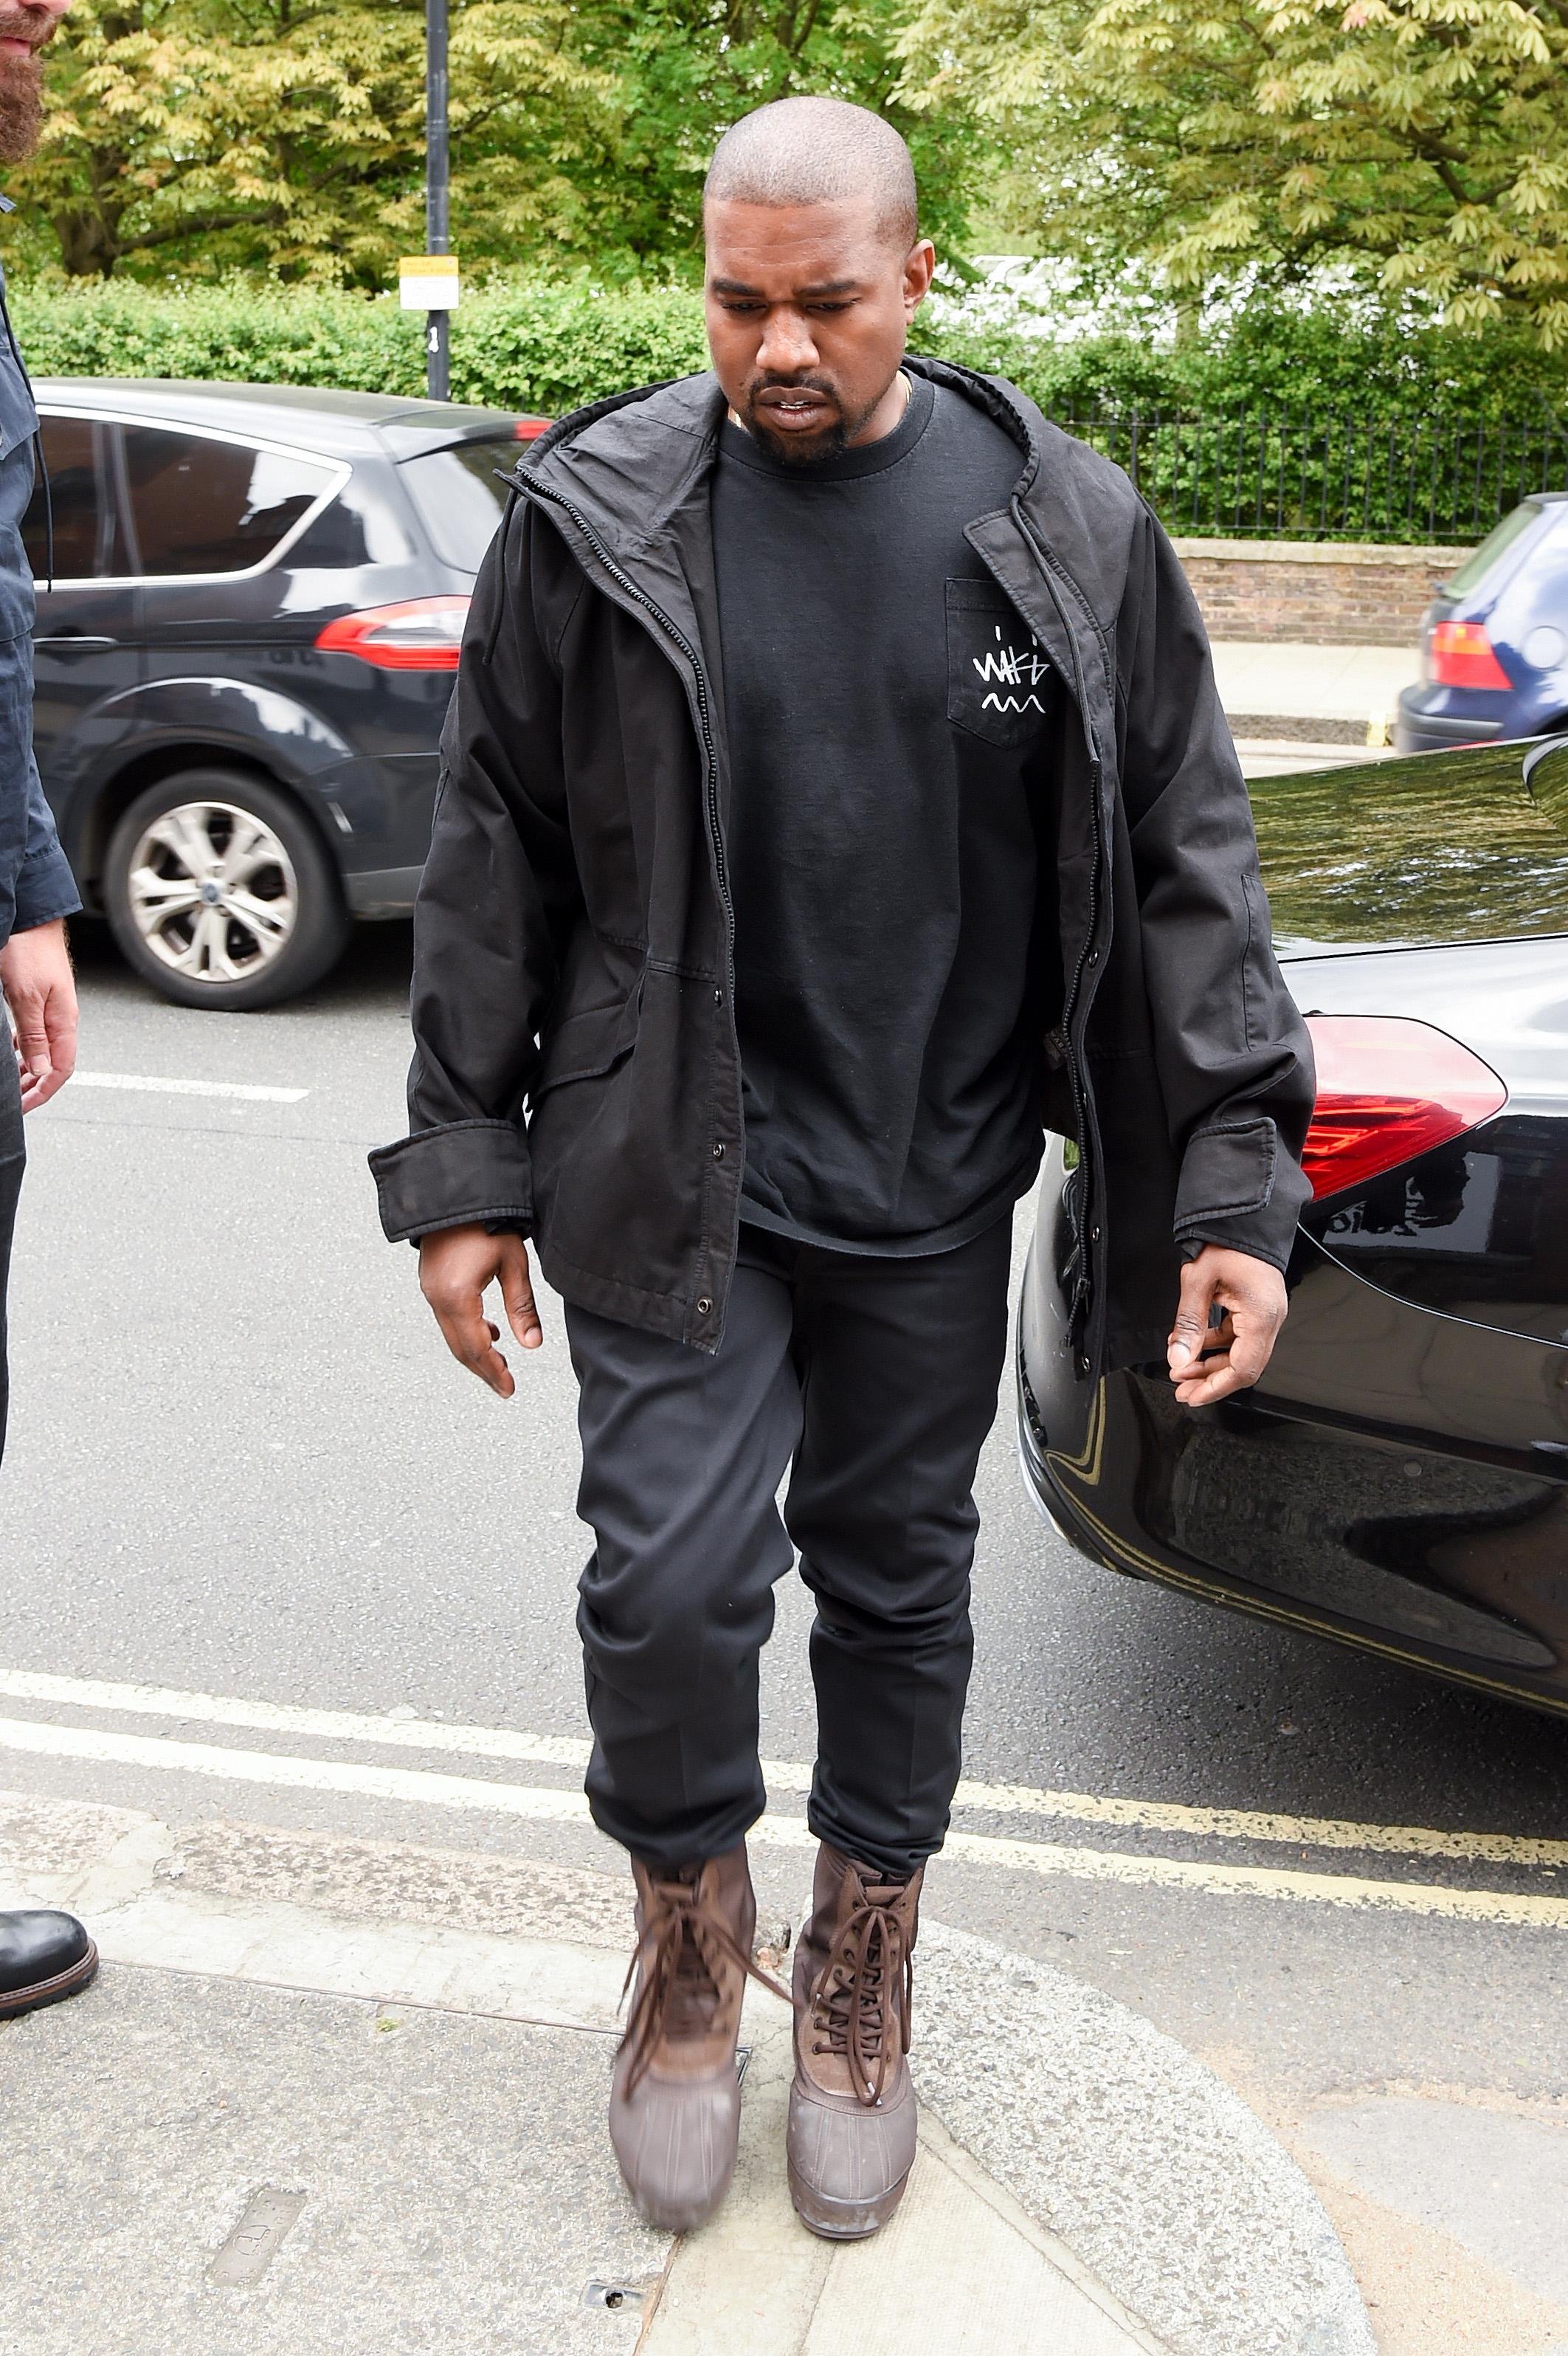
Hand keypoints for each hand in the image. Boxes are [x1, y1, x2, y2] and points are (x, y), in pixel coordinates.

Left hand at [0, 918, 77, 1111]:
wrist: (31, 919)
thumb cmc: (30, 952)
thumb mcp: (26, 999)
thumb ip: (34, 1037)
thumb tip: (42, 1069)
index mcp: (63, 1022)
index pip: (60, 1070)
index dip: (42, 1092)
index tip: (24, 1107)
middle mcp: (61, 1019)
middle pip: (54, 1064)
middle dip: (34, 1087)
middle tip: (15, 1101)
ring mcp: (52, 1010)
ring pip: (44, 1051)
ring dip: (29, 1070)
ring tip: (13, 1083)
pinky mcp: (41, 1001)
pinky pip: (36, 1035)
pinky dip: (24, 1050)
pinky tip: (12, 1052)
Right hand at [419, 1224, 541, 1395]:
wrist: (456, 1194)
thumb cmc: (487, 1223)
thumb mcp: (513, 1264)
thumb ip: (522, 1307)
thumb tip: (532, 1344)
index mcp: (458, 1297)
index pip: (477, 1348)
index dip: (494, 1372)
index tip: (509, 1389)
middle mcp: (437, 1299)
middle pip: (460, 1349)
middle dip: (483, 1370)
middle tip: (505, 1386)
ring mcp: (430, 1291)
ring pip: (451, 1336)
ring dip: (475, 1353)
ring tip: (500, 1364)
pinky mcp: (430, 1283)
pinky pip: (447, 1319)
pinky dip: (467, 1333)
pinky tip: (489, 1332)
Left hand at [1167, 1244, 1286, 1408]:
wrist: (1245, 1214)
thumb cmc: (1227, 1240)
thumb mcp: (1197, 1282)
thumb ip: (1188, 1323)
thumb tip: (1178, 1357)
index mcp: (1262, 1316)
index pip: (1243, 1369)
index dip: (1216, 1388)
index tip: (1192, 1396)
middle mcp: (1271, 1319)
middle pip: (1243, 1366)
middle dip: (1211, 1380)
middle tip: (1182, 1390)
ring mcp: (1266, 1313)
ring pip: (1240, 1352)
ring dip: (1211, 1363)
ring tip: (1181, 1369)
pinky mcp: (1257, 1307)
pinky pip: (1238, 1335)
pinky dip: (1215, 1343)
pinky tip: (1191, 1343)